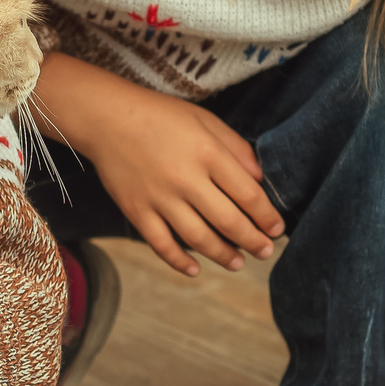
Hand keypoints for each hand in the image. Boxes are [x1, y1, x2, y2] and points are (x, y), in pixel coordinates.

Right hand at [67, 82, 282, 276]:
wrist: (107, 118)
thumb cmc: (162, 116)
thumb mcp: (206, 121)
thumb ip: (236, 149)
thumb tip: (261, 180)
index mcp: (207, 152)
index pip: (248, 194)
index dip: (267, 216)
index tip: (276, 229)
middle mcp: (185, 178)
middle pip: (228, 221)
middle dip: (252, 241)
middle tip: (265, 251)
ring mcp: (159, 197)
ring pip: (198, 238)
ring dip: (222, 255)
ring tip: (237, 263)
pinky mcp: (137, 211)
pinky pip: (161, 244)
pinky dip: (179, 261)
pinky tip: (195, 269)